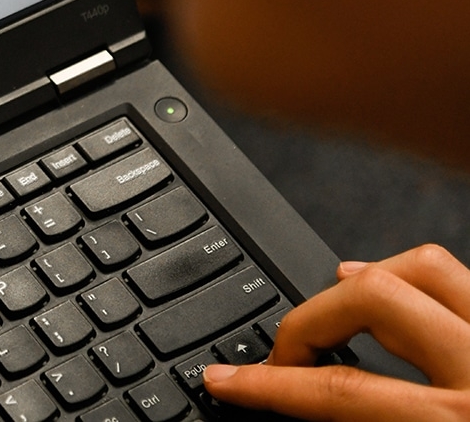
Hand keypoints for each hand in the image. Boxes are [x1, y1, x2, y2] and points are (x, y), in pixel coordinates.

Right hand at [202, 244, 469, 419]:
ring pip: (425, 267)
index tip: (228, 380)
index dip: (267, 385)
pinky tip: (397, 290)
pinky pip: (466, 280)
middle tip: (283, 355)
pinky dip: (420, 277)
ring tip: (331, 291)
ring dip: (366, 277)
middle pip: (369, 300)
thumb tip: (299, 410)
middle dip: (308, 321)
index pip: (337, 391)